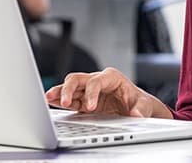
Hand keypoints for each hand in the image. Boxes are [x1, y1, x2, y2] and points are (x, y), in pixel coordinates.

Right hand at [45, 67, 172, 118]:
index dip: (91, 93)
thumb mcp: (143, 104)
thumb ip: (141, 109)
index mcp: (111, 77)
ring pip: (70, 87)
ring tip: (48, 98)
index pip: (95, 81)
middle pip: (78, 79)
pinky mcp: (83, 101)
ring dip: (59, 92)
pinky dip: (59, 101)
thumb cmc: (138, 101)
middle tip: (64, 102)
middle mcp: (97, 81)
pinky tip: (51, 102)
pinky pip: (69, 99)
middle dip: (69, 89)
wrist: (135, 107)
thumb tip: (137, 114)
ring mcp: (88, 91)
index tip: (90, 107)